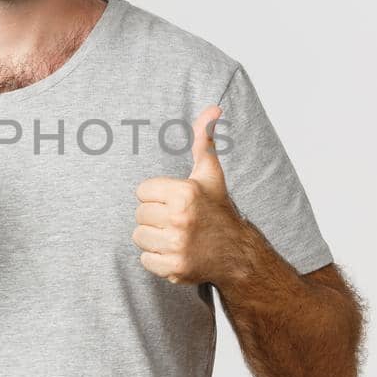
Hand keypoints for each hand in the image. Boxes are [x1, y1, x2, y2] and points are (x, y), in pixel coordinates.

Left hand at [131, 105, 243, 285]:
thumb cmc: (217, 209)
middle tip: (177, 219)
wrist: (237, 254)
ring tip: (175, 235)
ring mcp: (177, 245)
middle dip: (155, 216)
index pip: (142, 190)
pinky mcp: (174, 268)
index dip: (156, 195)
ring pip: (139, 236)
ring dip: (153, 237)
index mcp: (185, 192)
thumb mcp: (210, 173)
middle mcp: (181, 219)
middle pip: (139, 214)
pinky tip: (175, 251)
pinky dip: (156, 258)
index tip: (175, 201)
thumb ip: (204, 140)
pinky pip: (144, 259)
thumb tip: (213, 108)